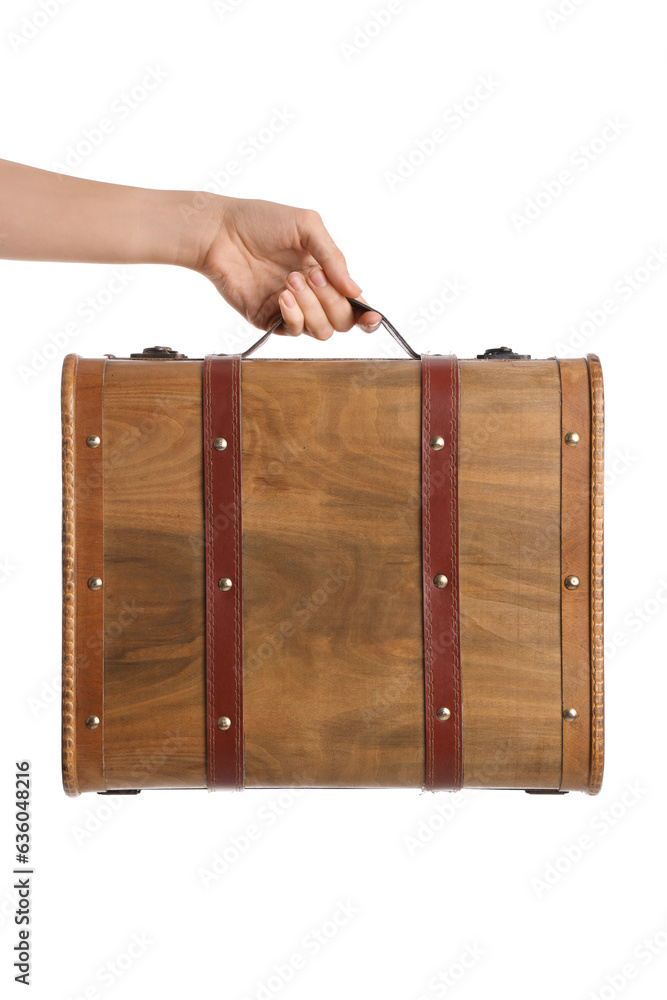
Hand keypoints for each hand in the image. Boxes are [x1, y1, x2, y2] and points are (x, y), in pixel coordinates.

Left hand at [196, 196, 381, 337]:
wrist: (220, 231)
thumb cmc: (261, 221)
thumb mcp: (306, 226)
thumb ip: (334, 256)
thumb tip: (355, 290)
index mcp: (325, 274)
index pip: (353, 304)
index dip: (366, 315)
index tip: (371, 315)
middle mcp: (311, 296)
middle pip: (341, 321)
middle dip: (332, 301)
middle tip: (311, 275)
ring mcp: (291, 310)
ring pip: (321, 331)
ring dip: (312, 307)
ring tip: (291, 281)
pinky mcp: (268, 320)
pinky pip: (293, 331)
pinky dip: (294, 316)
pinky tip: (282, 296)